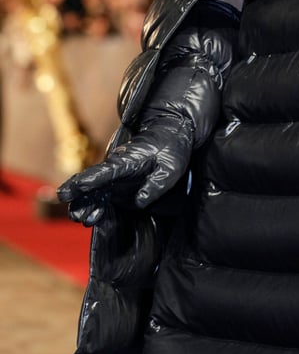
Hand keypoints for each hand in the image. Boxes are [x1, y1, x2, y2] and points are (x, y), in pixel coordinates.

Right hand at [57, 115, 192, 225]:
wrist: (170, 135)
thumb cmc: (172, 150)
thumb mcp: (171, 168)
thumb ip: (156, 184)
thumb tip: (140, 201)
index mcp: (129, 160)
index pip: (107, 170)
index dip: (91, 180)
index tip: (76, 187)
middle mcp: (116, 167)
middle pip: (92, 180)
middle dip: (79, 195)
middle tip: (73, 212)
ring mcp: (116, 176)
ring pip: (94, 190)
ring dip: (85, 204)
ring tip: (80, 219)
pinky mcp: (118, 183)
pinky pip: (102, 195)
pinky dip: (94, 206)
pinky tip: (90, 218)